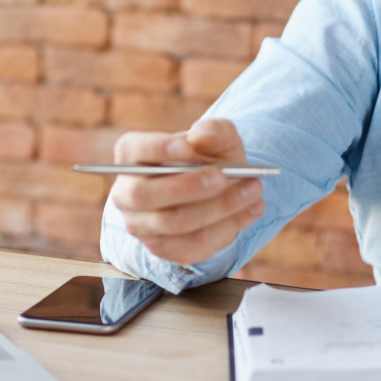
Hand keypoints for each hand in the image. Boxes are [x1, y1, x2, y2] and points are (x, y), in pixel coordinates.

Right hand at [108, 118, 265, 264]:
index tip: (188, 147)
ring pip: (174, 222)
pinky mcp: (164, 249)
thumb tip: (201, 136)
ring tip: (252, 190)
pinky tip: (250, 210)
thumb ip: (214, 131)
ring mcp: (142, 225)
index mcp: (132, 155)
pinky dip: (227, 227)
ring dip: (218, 207)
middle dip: (188, 186)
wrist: (218, 191)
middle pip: (145, 194)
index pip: (132, 150)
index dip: (157, 149)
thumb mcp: (219, 139)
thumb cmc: (211, 159)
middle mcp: (127, 192)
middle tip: (224, 177)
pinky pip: (193, 244)